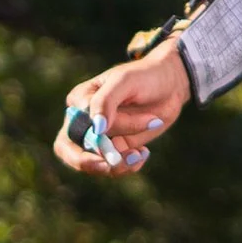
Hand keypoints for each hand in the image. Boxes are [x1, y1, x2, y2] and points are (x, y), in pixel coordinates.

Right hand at [53, 43, 191, 176]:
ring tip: (141, 154)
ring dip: (118, 165)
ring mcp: (100, 137)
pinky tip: (143, 153)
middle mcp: (84, 121)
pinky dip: (129, 165)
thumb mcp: (124, 81)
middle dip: (91, 164)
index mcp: (79, 101)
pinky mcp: (117, 147)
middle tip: (111, 166)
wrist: (170, 85)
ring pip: (96, 163)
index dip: (92, 138)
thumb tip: (96, 129)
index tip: (115, 138)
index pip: (76, 127)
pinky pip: (114, 166)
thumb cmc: (144, 76)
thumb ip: (105, 102)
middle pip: (71, 152)